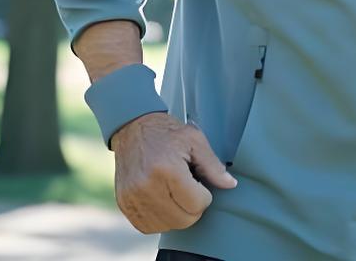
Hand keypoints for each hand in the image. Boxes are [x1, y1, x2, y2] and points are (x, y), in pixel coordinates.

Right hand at [110, 112, 237, 233]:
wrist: (134, 128)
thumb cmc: (167, 133)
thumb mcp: (195, 140)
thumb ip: (214, 165)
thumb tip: (231, 185)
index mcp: (168, 169)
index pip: (197, 204)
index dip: (205, 196)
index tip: (200, 183)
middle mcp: (147, 187)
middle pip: (183, 220)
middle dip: (193, 208)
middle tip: (190, 189)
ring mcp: (133, 198)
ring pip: (166, 227)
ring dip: (176, 214)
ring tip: (175, 192)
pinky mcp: (124, 205)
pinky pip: (148, 227)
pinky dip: (160, 219)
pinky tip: (163, 200)